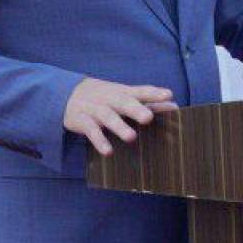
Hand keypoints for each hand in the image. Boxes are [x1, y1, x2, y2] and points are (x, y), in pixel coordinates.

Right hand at [63, 77, 177, 156]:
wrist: (67, 93)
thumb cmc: (106, 97)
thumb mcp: (125, 96)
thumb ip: (148, 102)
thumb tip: (174, 106)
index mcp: (123, 92)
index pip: (140, 91)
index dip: (154, 93)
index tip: (169, 95)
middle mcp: (110, 98)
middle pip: (123, 102)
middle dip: (136, 109)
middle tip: (148, 118)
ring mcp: (95, 109)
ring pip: (107, 116)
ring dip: (119, 126)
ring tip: (131, 137)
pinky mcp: (81, 120)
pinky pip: (91, 131)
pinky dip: (99, 140)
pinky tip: (108, 151)